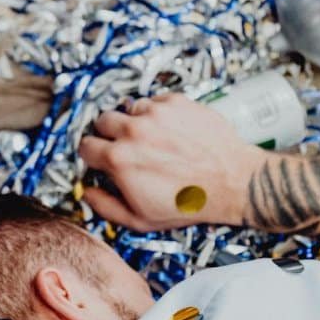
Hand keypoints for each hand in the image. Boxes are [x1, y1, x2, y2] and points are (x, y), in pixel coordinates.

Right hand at [78, 93, 266, 231]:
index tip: (102, 157)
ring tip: (151, 138)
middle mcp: (133, 131)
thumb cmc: (190, 203)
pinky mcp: (176, 102)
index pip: (85, 146)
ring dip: (134, 121)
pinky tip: (170, 130)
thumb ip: (105, 207)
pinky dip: (158, 113)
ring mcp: (155, 113)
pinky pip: (154, 101)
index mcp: (119, 159)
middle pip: (102, 121)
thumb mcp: (141, 219)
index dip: (93, 154)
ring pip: (128, 108)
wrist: (233, 182)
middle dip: (109, 134)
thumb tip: (87, 193)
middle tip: (125, 146)